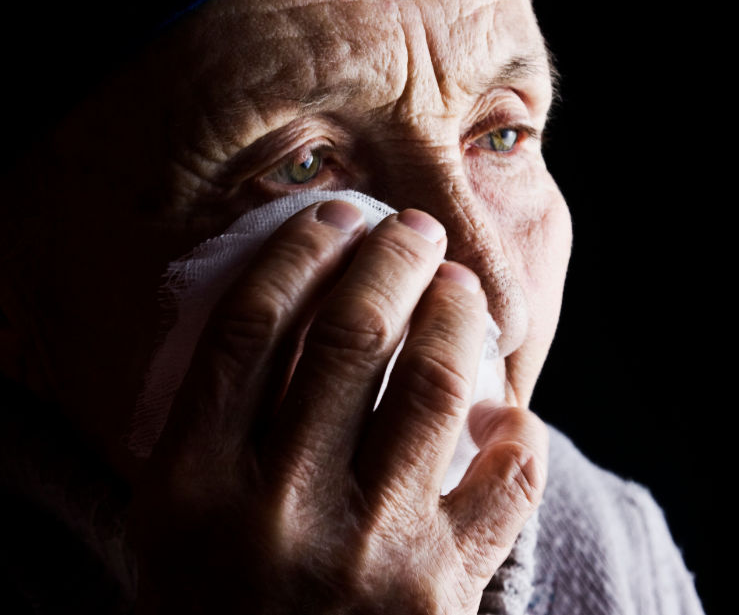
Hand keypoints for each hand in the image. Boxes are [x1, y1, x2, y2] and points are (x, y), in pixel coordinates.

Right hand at [128, 201, 548, 613]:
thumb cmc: (216, 604)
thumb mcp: (169, 520)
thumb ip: (204, 421)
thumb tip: (274, 298)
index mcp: (193, 487)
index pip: (251, 328)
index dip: (301, 250)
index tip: (336, 214)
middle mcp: (280, 512)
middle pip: (350, 338)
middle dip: (392, 260)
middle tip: (414, 232)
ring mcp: (370, 551)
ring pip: (430, 386)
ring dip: (454, 315)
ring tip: (458, 287)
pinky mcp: (443, 589)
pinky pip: (507, 481)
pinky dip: (517, 429)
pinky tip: (501, 411)